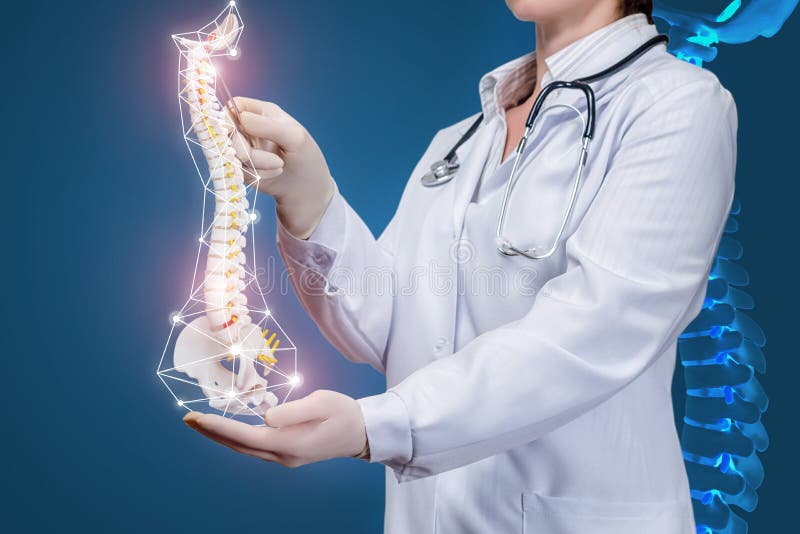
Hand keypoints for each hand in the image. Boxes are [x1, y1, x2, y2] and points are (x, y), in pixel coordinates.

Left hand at [183, 390, 367, 466]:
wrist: (363, 432)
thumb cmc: (345, 413)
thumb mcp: (322, 403)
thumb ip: (292, 410)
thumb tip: (265, 417)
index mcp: (290, 443)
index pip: (246, 436)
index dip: (219, 427)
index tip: (197, 418)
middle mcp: (283, 455)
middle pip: (239, 445)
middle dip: (212, 432)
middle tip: (187, 419)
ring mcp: (285, 457)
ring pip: (244, 447)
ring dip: (221, 436)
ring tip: (201, 423)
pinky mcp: (288, 452)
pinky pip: (254, 446)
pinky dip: (236, 437)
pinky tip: (228, 429)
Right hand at [229, 97, 334, 238]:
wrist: (307, 189)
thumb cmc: (306, 157)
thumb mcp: (295, 137)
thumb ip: (268, 126)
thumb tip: (241, 117)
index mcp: (262, 113)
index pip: (234, 106)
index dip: (229, 117)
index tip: (234, 130)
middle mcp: (249, 129)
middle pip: (227, 132)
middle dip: (247, 149)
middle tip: (277, 161)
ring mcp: (243, 148)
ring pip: (231, 152)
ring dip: (257, 163)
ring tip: (280, 166)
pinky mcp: (242, 168)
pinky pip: (236, 169)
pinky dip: (256, 173)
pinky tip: (274, 173)